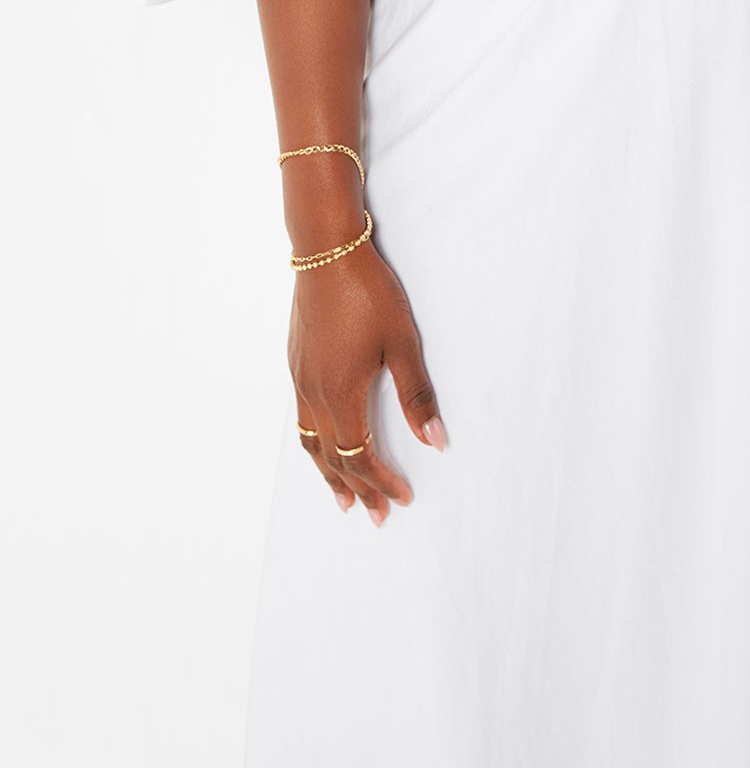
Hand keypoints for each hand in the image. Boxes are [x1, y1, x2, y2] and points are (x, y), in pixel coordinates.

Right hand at [288, 239, 446, 522]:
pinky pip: (302, 418)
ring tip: (341, 496)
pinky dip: (314, 444)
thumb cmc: (368, 293)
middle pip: (333, 458)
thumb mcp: (403, 343)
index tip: (400, 500)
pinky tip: (323, 443)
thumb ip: (416, 395)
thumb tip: (435, 441)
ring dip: (328, 473)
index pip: (360, 456)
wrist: (326, 253)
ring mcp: (301, 378)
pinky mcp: (295, 362)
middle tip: (374, 515)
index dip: (380, 482)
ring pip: (311, 441)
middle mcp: (315, 393)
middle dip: (356, 489)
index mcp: (343, 393)